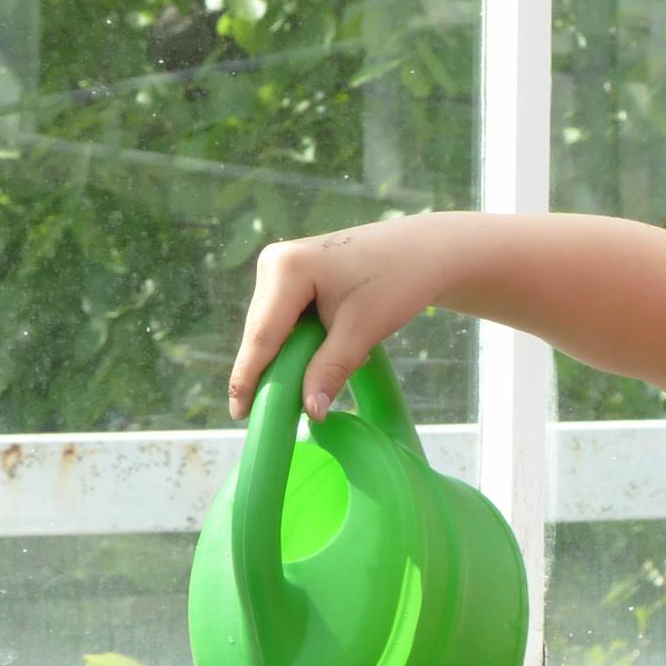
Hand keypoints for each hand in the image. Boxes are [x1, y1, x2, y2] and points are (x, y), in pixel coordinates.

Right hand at [228, 218, 451, 420]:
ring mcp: (282, 266)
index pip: (262, 335)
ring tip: (322, 373)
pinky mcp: (293, 275)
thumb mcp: (363, 331)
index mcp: (287, 269)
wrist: (425, 250)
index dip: (249, 378)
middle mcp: (275, 262)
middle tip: (277, 414)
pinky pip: (288, 320)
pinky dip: (304, 342)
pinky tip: (333, 347)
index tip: (240, 415)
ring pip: (275, 329)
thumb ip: (331, 370)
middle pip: (263, 333)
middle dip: (272, 371)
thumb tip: (310, 413)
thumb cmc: (398, 281)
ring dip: (293, 357)